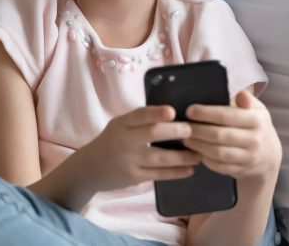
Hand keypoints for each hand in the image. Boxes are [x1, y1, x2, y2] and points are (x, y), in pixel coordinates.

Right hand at [75, 105, 200, 192]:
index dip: (156, 113)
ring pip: (159, 157)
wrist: (90, 168)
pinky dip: (176, 172)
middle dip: (174, 131)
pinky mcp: (134, 177)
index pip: (140, 115)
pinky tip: (190, 169)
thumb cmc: (112, 141)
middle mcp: (125, 140)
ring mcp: (129, 160)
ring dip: (182, 156)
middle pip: (152, 134)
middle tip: (192, 130)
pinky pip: (159, 174)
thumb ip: (140, 120)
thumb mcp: (120, 125)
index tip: (172, 111)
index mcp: (123, 123)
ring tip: (199, 154)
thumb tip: (173, 114)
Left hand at [182, 89, 280, 181]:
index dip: (206, 113)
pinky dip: (206, 160)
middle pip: (220, 135)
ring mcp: (249, 157)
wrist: (269, 156)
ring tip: (186, 139)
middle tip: (183, 126)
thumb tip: (240, 94)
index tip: (190, 111)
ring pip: (218, 153)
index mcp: (257, 120)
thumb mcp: (258, 110)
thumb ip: (248, 100)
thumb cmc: (257, 127)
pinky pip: (220, 167)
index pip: (227, 115)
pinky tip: (196, 152)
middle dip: (198, 131)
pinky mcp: (241, 170)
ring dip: (199, 146)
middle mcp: (255, 139)